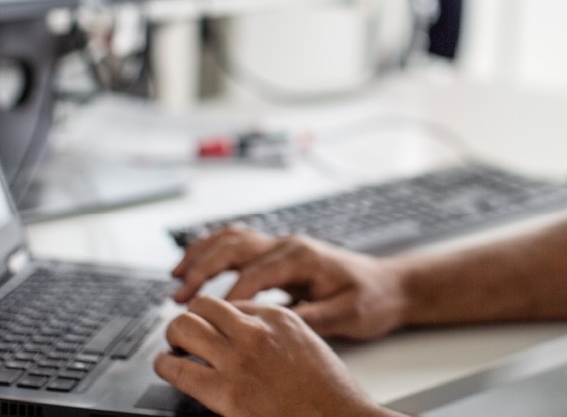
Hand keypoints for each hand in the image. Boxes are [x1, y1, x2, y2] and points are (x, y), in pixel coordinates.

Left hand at [154, 296, 394, 416]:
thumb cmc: (329, 392)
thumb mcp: (307, 345)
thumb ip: (276, 335)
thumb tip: (245, 336)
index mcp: (279, 318)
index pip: (231, 303)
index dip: (217, 318)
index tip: (212, 328)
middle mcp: (255, 331)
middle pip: (203, 306)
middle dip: (190, 318)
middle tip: (186, 334)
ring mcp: (238, 359)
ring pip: (183, 327)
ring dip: (174, 336)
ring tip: (174, 348)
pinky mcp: (225, 392)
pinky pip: (177, 368)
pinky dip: (165, 365)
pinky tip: (167, 367)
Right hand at [172, 228, 407, 339]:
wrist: (390, 286)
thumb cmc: (372, 299)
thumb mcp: (346, 316)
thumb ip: (310, 319)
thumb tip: (274, 326)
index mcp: (304, 257)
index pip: (255, 274)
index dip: (230, 296)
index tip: (210, 318)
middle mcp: (290, 245)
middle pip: (236, 247)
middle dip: (203, 269)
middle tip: (179, 296)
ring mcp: (284, 246)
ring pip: (233, 239)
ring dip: (202, 255)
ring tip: (176, 277)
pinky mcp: (280, 255)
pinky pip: (239, 245)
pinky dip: (213, 252)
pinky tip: (195, 268)